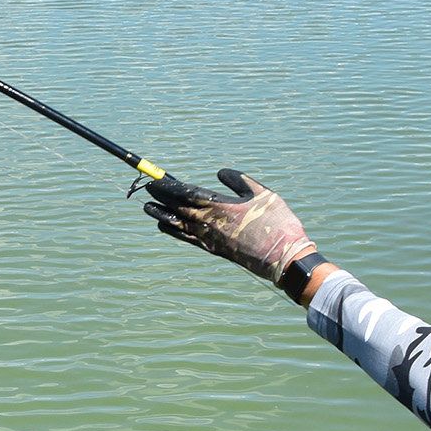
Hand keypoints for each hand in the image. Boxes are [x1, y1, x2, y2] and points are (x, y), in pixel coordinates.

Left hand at [140, 168, 317, 286]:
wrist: (282, 257)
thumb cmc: (277, 223)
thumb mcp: (262, 193)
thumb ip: (239, 181)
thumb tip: (220, 173)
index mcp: (220, 206)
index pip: (186, 193)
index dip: (169, 187)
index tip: (156, 181)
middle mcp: (209, 223)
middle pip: (178, 208)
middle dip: (162, 198)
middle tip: (148, 189)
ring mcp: (210, 239)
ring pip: (178, 225)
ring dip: (162, 215)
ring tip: (148, 208)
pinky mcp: (214, 250)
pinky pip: (187, 239)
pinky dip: (173, 232)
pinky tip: (165, 227)